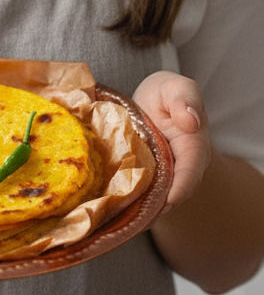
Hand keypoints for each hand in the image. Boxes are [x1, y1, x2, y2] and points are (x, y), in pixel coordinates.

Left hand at [132, 71, 211, 213]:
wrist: (152, 100)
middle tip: (134, 216)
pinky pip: (139, 190)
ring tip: (119, 215)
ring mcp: (162, 174)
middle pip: (171, 192)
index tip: (168, 200)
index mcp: (193, 147)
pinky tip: (110, 205)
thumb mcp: (177, 87)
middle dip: (155, 205)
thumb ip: (184, 99)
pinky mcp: (145, 176)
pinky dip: (128, 198)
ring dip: (139, 207)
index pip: (190, 172)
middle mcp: (180, 167)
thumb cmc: (167, 93)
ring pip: (153, 196)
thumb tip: (191, 121)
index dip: (180, 187)